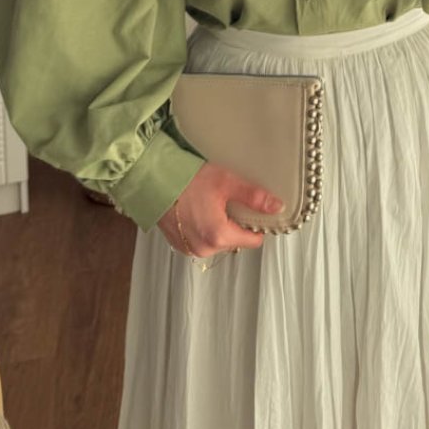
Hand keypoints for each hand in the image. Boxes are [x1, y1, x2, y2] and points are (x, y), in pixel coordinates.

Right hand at [158, 161, 284, 258]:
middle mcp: (204, 249)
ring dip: (219, 226)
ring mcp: (190, 249)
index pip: (253, 241)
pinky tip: (198, 210)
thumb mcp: (226, 182)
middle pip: (235, 240)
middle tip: (227, 200)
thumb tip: (276, 206)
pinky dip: (204, 228)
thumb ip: (253, 196)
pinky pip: (202, 240)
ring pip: (218, 241)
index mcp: (219, 236)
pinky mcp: (179, 245)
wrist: (152, 181)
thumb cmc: (187, 180)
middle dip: (236, 223)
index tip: (253, 210)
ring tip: (210, 203)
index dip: (257, 225)